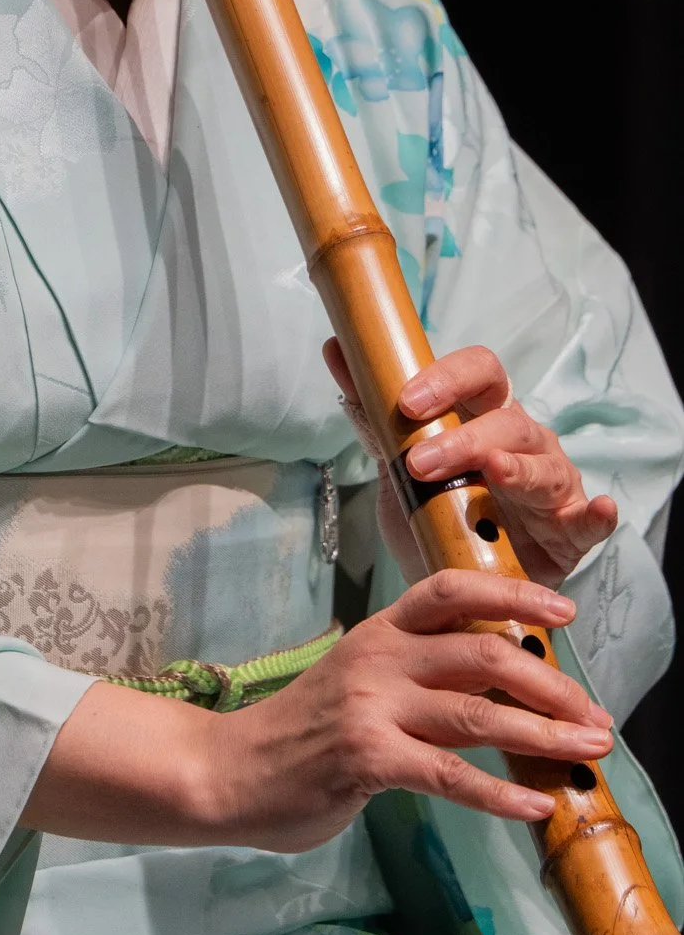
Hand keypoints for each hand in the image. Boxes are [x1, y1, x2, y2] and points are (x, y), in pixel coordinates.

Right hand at [214, 569, 612, 850]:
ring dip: (543, 734)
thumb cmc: (304, 732)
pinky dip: (500, 793)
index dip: (512, 594)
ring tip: (589, 753)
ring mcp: (372, 706)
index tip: (564, 611)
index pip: (450, 589)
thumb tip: (505, 689)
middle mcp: (379, 657)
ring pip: (477, 712)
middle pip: (481, 650)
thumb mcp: (364, 686)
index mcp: (380, 631)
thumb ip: (425, 680)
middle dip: (550, 682)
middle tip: (594, 714)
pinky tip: (536, 806)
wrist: (231, 769)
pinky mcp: (368, 758)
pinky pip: (449, 776)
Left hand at [324, 339, 617, 588]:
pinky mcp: (571, 533)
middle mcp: (524, 441)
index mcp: (484, 416)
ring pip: (543, 466)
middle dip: (464, 438)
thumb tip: (336, 348)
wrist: (462, 585)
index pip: (479, 373)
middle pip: (507, 420)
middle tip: (420, 464)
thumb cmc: (440, 512)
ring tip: (494, 472)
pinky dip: (597, 514)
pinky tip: (598, 508)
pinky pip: (589, 521)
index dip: (448, 378)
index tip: (407, 402)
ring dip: (515, 470)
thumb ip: (374, 413)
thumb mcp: (399, 466)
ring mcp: (553, 485)